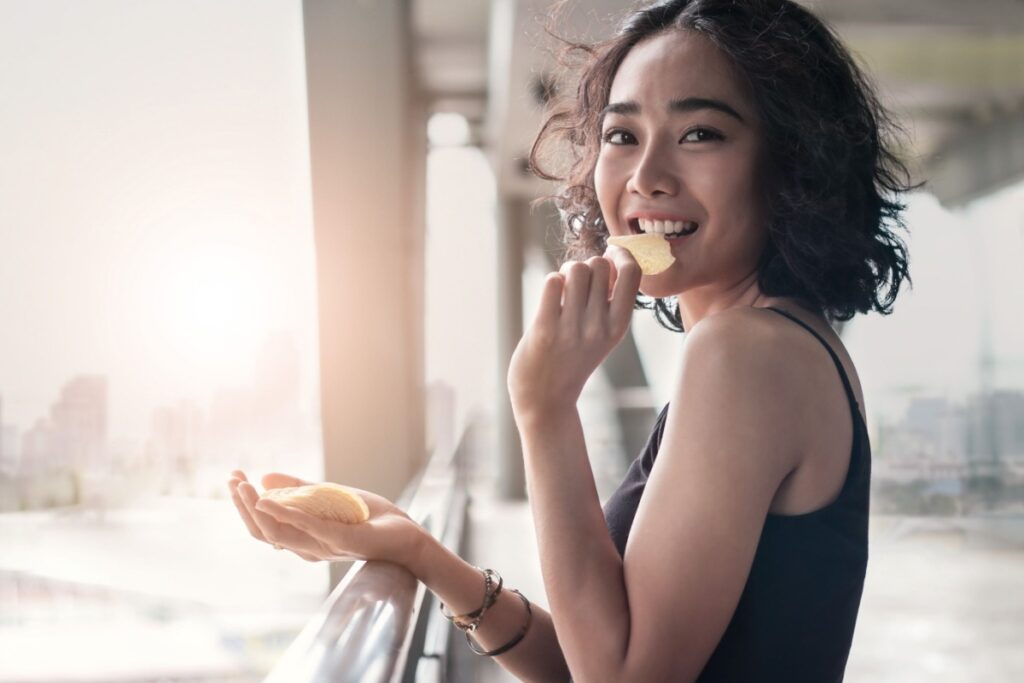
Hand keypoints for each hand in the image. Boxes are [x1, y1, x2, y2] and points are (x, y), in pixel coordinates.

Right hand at [227, 470, 425, 568]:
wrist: (405, 533)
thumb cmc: (369, 518)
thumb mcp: (328, 496)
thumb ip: (299, 488)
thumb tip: (265, 476)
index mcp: (303, 538)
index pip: (263, 525)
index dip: (244, 504)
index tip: (233, 477)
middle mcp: (307, 547)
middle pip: (262, 531)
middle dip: (241, 505)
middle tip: (231, 479)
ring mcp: (322, 546)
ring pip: (276, 532)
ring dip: (254, 507)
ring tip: (242, 485)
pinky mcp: (340, 540)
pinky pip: (306, 527)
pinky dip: (284, 512)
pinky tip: (267, 499)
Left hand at [507, 246, 640, 417]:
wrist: (546, 400)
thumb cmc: (573, 360)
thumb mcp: (603, 336)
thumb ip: (608, 303)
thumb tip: (608, 258)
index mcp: (618, 327)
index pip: (632, 273)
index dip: (621, 254)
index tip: (610, 255)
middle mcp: (598, 327)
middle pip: (600, 265)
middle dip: (588, 265)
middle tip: (579, 283)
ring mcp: (571, 329)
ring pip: (575, 269)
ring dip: (567, 272)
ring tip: (563, 289)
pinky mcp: (544, 329)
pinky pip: (552, 282)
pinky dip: (551, 283)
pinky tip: (550, 300)